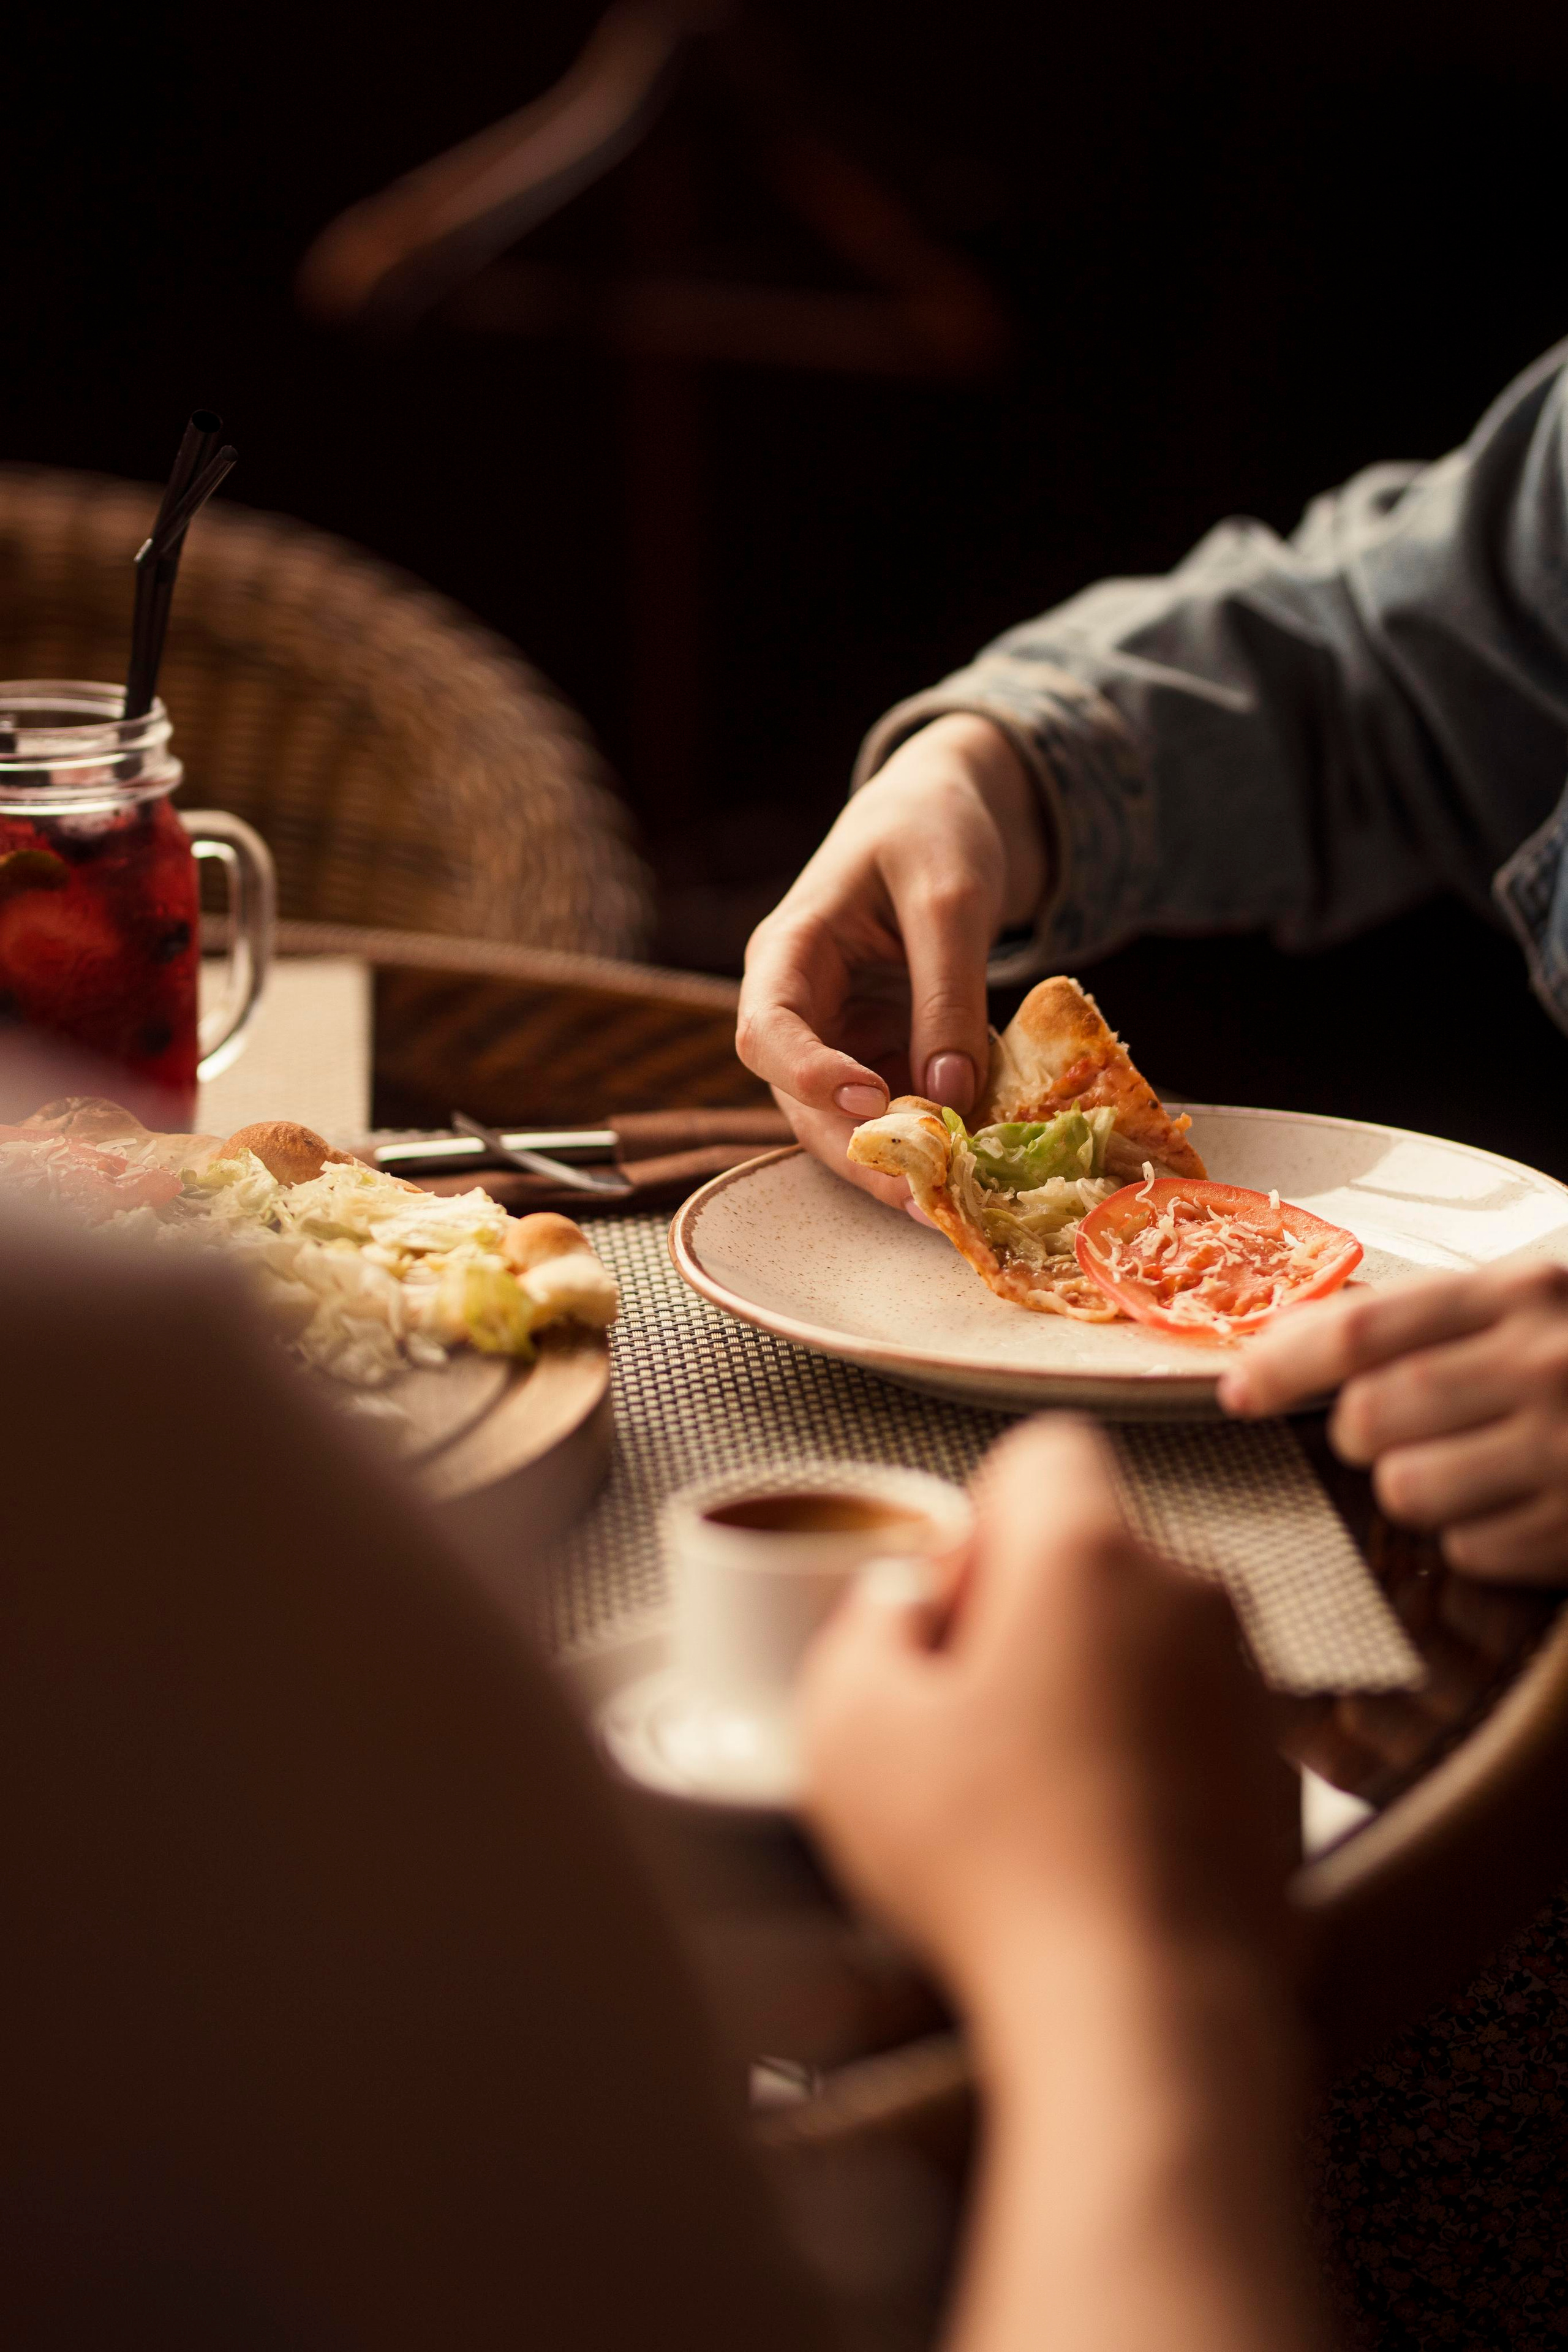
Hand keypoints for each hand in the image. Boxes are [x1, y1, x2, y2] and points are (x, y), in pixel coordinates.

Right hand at [736, 714, 1046, 1209]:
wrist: (945, 812)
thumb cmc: (934, 833)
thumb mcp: (951, 898)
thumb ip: (948, 992)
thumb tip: (950, 1093)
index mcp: (788, 953)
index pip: (768, 1033)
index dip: (811, 1078)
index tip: (872, 1101)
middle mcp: (799, 1008)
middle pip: (803, 1102)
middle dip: (862, 1153)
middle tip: (927, 1201)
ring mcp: (837, 1039)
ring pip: (846, 1123)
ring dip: (898, 1164)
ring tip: (956, 1204)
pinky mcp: (879, 1056)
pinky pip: (894, 1112)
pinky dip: (931, 1143)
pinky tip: (977, 1168)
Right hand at [796, 1419, 1284, 2019]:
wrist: (1145, 2011)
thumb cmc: (995, 1867)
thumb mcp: (850, 1731)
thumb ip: (860, 1629)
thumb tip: (898, 1609)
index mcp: (1087, 1555)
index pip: (1044, 1452)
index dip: (980, 1518)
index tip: (950, 1614)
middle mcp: (1188, 1594)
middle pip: (1093, 1555)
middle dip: (1027, 1613)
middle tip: (969, 1720)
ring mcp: (1247, 1683)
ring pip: (1144, 1640)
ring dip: (1085, 1689)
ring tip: (1028, 1799)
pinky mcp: (1277, 1771)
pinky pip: (1190, 1723)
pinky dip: (1143, 1759)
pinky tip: (1091, 1844)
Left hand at [1220, 1261, 1567, 1582]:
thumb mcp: (1532, 1298)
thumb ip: (1431, 1317)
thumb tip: (1292, 1339)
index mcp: (1523, 1293)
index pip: (1361, 1330)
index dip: (1280, 1364)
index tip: (1239, 1389)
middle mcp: (1547, 1366)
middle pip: (1370, 1417)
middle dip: (1357, 1433)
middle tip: (1383, 1431)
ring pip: (1409, 1491)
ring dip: (1412, 1487)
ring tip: (1458, 1465)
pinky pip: (1473, 1549)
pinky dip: (1474, 1535)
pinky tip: (1513, 1503)